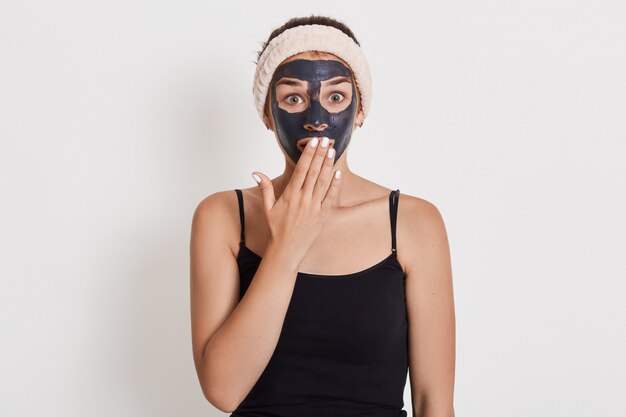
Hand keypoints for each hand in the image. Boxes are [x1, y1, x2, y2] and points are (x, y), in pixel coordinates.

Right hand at [252, 136, 340, 260]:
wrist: (287, 250)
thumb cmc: (276, 228)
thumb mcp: (268, 208)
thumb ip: (265, 188)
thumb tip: (256, 172)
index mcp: (290, 195)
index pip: (301, 169)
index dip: (308, 154)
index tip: (313, 142)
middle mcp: (304, 199)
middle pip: (314, 172)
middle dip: (320, 154)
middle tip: (326, 139)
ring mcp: (315, 207)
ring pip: (323, 182)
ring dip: (328, 165)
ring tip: (332, 150)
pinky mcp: (323, 216)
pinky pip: (330, 198)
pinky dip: (335, 185)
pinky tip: (337, 173)